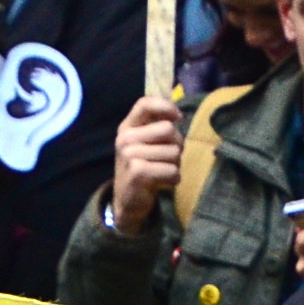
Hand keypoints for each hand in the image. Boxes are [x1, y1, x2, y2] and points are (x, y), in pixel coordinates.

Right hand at [106, 92, 182, 233]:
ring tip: (162, 171)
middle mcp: (125, 138)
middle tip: (167, 158)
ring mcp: (129, 155)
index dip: (166, 106)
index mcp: (127, 127)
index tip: (178, 117)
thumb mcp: (144, 143)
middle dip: (176, 145)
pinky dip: (173, 179)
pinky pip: (172, 170)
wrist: (127, 201)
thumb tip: (178, 114)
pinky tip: (162, 182)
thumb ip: (157, 126)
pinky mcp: (137, 172)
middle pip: (168, 129)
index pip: (145, 104)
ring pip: (174, 152)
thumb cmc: (143, 167)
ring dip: (175, 165)